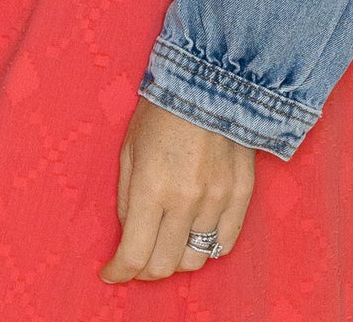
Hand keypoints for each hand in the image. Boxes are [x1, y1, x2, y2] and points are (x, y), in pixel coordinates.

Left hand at [97, 95, 255, 283]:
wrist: (211, 79)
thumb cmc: (162, 110)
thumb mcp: (129, 149)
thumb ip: (127, 198)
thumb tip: (129, 235)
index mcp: (152, 187)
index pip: (134, 254)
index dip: (119, 272)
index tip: (111, 273)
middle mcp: (186, 200)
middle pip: (164, 265)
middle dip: (144, 270)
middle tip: (137, 261)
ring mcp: (217, 199)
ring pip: (195, 259)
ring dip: (176, 259)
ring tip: (167, 245)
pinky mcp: (241, 194)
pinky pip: (225, 242)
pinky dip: (207, 247)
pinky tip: (194, 235)